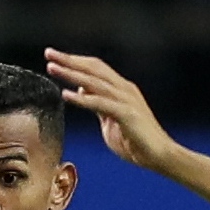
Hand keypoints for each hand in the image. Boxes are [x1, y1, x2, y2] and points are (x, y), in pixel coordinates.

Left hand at [44, 49, 178, 171]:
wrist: (160, 156)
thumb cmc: (136, 142)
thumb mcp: (110, 119)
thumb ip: (97, 104)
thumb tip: (82, 90)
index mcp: (121, 89)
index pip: (95, 68)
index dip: (75, 61)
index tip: (54, 57)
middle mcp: (124, 89)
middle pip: (93, 68)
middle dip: (69, 60)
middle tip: (48, 53)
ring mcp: (127, 100)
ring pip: (95, 82)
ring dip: (71, 74)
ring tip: (52, 68)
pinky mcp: (127, 114)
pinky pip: (100, 103)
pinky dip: (82, 98)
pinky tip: (66, 95)